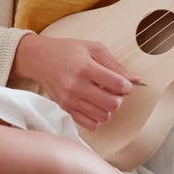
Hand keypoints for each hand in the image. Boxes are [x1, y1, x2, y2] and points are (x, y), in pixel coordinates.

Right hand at [10, 34, 139, 130]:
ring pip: (103, 116)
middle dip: (119, 98)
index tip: (125, 84)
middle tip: (114, 91)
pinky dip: (97, 118)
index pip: (117, 85)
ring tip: (103, 97)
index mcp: (85, 67)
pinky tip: (95, 106)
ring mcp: (70, 99)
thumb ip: (115, 64)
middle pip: (112, 104)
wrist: (39, 58)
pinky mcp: (65, 108)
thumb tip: (134, 79)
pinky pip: (89, 124)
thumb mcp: (93, 48)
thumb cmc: (67, 50)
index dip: (127, 86)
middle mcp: (76, 86)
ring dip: (108, 108)